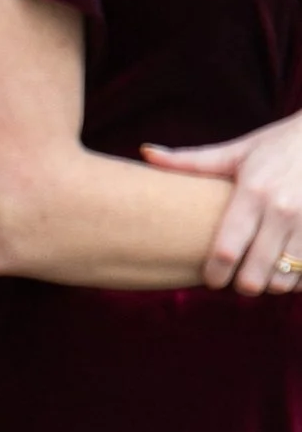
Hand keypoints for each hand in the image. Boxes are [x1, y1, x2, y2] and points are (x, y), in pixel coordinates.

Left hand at [143, 114, 301, 291]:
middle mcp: (282, 210)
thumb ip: (192, 161)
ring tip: (263, 272)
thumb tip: (145, 152)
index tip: (211, 278)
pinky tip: (288, 267)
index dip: (215, 274)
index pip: (226, 251)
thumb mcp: (237, 152)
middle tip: (236, 279)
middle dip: (242, 285)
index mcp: (253, 193)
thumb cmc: (277, 146)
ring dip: (271, 283)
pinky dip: (297, 279)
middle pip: (254, 276)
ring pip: (283, 280)